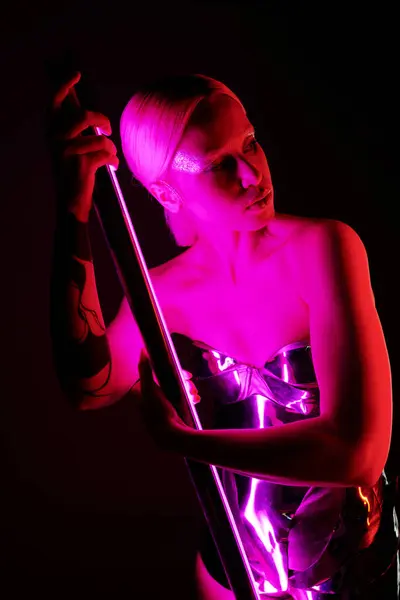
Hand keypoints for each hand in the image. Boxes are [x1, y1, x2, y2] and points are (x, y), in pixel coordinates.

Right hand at [48, 72, 118, 221]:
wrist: (71, 202)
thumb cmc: (74, 175)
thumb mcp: (69, 150)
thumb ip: (76, 132)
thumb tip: (92, 117)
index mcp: (51, 133)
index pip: (53, 102)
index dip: (64, 86)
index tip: (77, 75)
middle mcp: (55, 139)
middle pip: (84, 116)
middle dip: (102, 120)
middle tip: (108, 129)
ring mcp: (68, 151)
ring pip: (99, 137)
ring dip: (110, 146)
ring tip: (111, 154)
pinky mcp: (82, 164)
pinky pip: (106, 153)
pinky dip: (113, 160)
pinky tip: (112, 167)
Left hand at [138, 349, 199, 450]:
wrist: (172, 438)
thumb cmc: (159, 413)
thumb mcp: (150, 389)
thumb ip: (145, 370)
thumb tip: (142, 350)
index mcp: (146, 394)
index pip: (162, 376)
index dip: (175, 373)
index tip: (185, 374)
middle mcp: (153, 401)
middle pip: (172, 384)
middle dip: (184, 383)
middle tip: (192, 386)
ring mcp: (164, 409)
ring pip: (179, 392)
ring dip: (189, 390)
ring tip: (195, 395)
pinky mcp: (173, 416)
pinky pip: (184, 402)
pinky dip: (190, 399)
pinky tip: (196, 400)